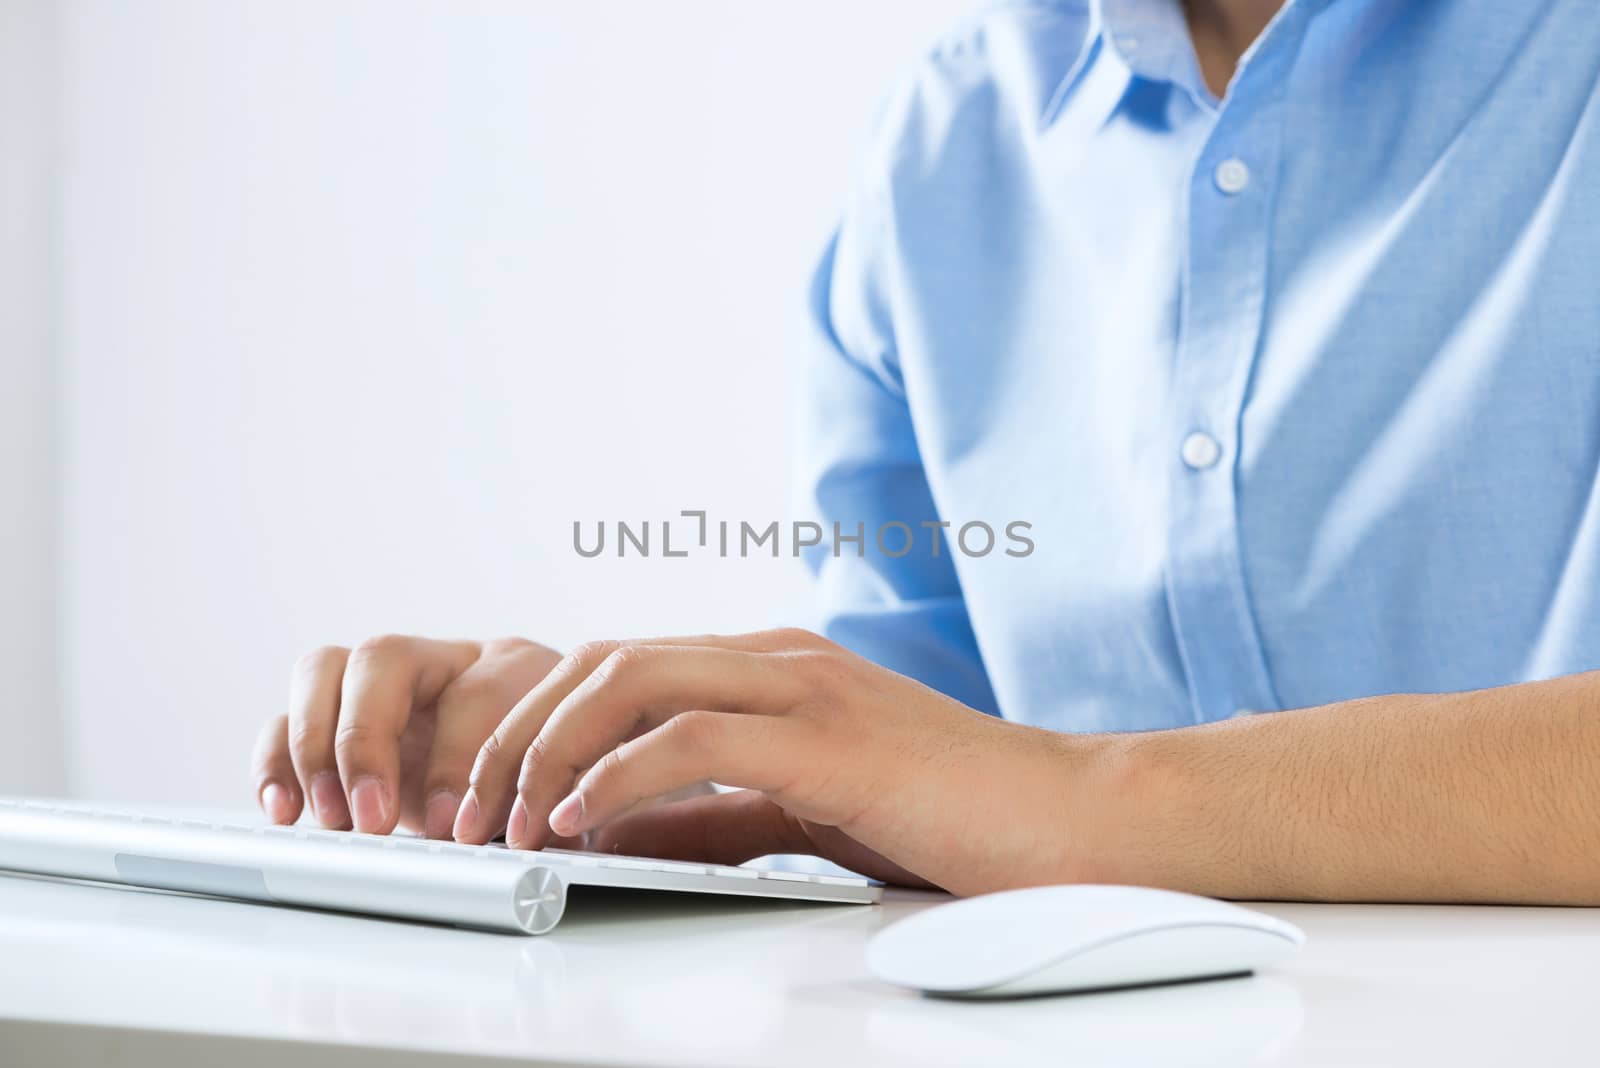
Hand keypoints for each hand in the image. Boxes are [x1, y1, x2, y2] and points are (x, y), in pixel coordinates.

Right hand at [251, 636, 563, 837]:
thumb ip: (553, 798)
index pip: (475, 692)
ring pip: (322, 671)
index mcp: (511, 663)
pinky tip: (285, 812)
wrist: (550, 768)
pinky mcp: (338, 721)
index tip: (456, 824)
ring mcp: (382, 684)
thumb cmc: (564, 771)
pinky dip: (275, 762)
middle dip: (368, 740)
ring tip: (330, 820)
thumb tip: (535, 836)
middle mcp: (440, 661)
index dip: (460, 758)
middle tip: (373, 819)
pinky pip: (285, 720)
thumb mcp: (574, 783)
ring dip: (314, 746)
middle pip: (381, 658)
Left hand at [452, 628, 1104, 892]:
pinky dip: (619, 774)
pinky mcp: (830, 738)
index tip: (488, 796)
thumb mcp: (795, 813)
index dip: (535, 726)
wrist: (1066, 819)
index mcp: (767, 668)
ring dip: (548, 751)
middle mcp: (776, 658)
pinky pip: (696, 735)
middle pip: (604, 660)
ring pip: (634, 679)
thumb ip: (704, 816)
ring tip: (509, 822)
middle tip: (472, 812)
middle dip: (515, 734)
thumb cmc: (945, 814)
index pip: (619, 668)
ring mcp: (804, 686)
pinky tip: (581, 818)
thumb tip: (599, 832)